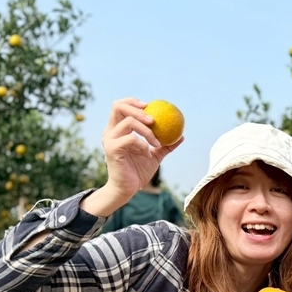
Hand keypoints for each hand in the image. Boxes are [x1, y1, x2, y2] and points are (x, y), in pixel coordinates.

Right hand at [83, 99, 181, 216]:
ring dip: (147, 131)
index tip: (149, 106)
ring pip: (128, 122)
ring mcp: (109, 140)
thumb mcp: (155, 156)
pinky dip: (143, 144)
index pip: (120, 106)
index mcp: (117, 130)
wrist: (127, 189)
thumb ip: (165, 145)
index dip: (133, 102)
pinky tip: (147, 154)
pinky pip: (131, 139)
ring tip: (156, 143)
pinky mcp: (112, 149)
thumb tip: (181, 136)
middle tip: (153, 120)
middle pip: (118, 107)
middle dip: (138, 110)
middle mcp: (110, 132)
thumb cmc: (138, 172)